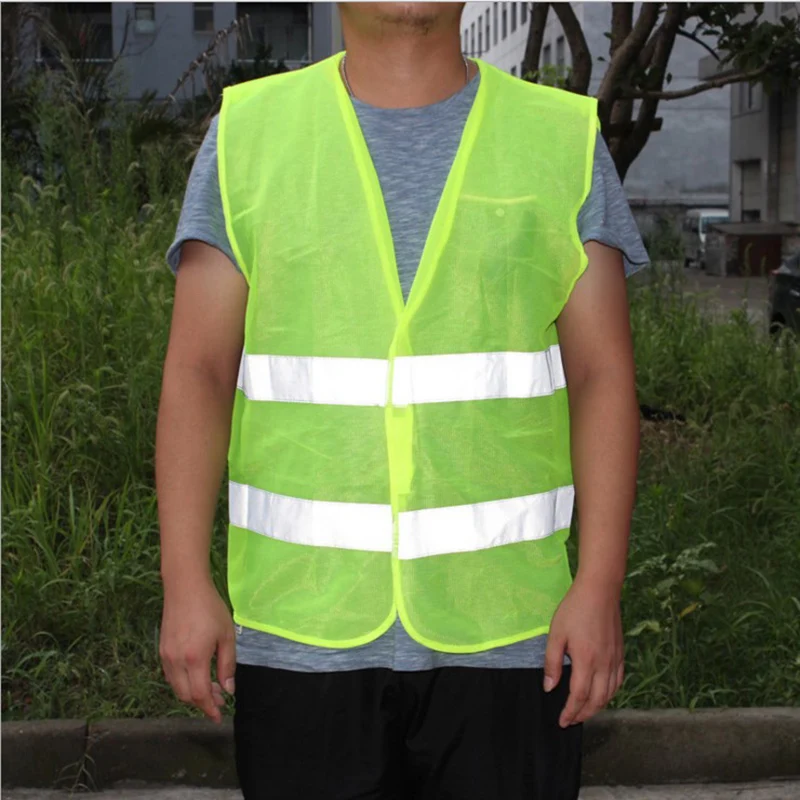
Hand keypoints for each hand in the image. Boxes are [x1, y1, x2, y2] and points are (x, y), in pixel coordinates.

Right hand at [159, 575, 235, 723]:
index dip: (210, 709)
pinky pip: (171, 676)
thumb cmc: (210, 608)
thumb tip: (228, 689)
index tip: (219, 717)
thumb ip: (227, 664)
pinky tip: (197, 676)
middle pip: (186, 695)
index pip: (200, 694)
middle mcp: (176, 662)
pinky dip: (183, 683)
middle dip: (203, 703)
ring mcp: (166, 656)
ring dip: (193, 693)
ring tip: (212, 689)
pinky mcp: (162, 650)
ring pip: (177, 687)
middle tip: (220, 701)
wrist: (185, 588)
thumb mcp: (226, 635)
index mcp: (194, 659)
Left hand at [543, 574, 623, 727]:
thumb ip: (552, 662)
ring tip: (584, 712)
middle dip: (583, 714)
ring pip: (610, 694)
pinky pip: (618, 681)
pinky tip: (603, 694)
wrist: (599, 591)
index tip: (562, 722)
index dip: (570, 712)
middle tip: (571, 721)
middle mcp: (604, 665)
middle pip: (596, 700)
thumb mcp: (556, 634)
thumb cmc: (574, 610)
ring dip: (597, 707)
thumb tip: (549, 688)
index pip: (579, 697)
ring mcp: (615, 660)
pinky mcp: (620, 653)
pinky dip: (610, 693)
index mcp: (586, 662)